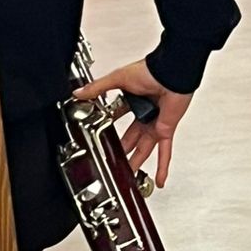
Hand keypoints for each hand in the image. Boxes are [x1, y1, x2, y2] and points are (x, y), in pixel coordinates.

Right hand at [76, 58, 192, 188]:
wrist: (171, 72)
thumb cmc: (150, 71)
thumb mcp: (118, 79)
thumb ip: (98, 88)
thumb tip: (79, 93)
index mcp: (132, 100)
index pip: (117, 115)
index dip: (108, 125)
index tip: (99, 133)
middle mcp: (144, 114)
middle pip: (130, 137)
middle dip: (122, 149)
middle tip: (113, 160)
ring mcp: (155, 123)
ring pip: (144, 148)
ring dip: (137, 162)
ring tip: (129, 175)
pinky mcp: (165, 130)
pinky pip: (164, 152)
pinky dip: (163, 166)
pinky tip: (160, 179)